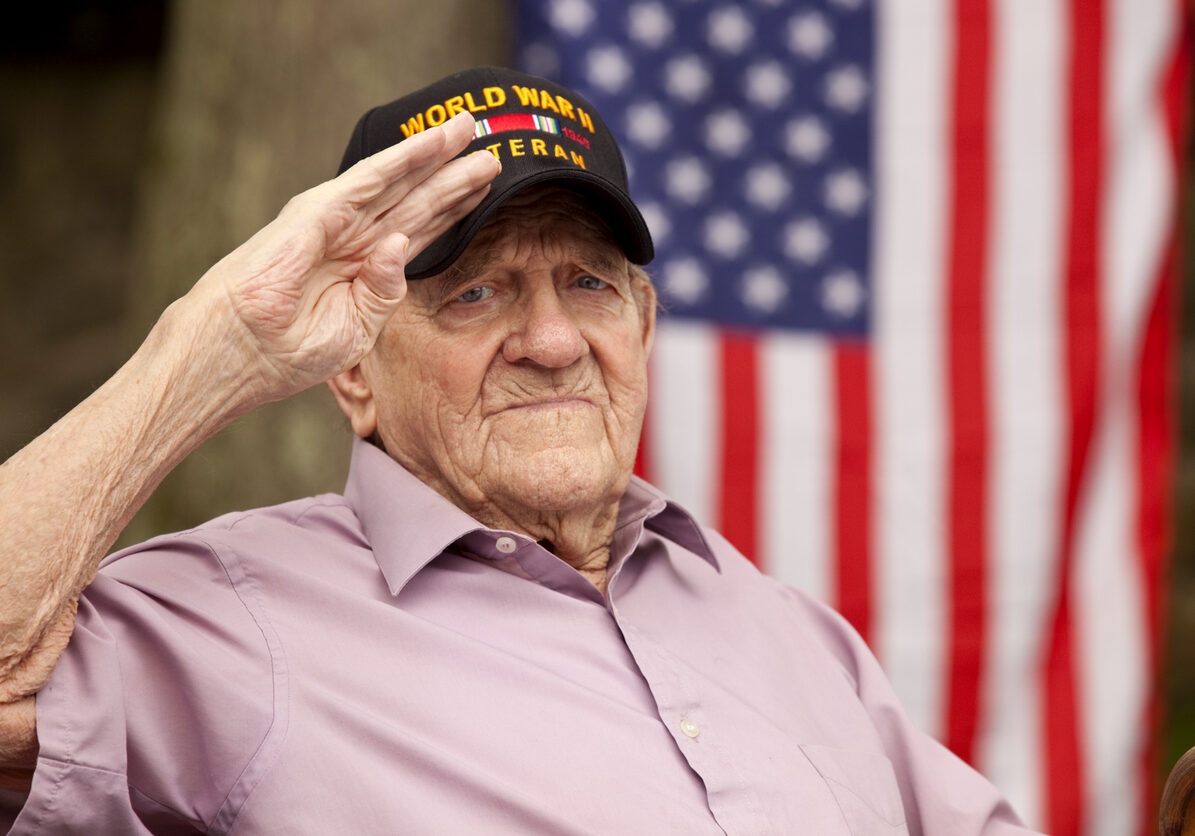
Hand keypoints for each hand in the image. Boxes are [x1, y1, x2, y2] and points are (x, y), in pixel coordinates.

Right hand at [188, 111, 498, 401]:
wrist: (237, 355)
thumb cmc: (286, 352)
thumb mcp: (355, 330)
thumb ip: (385, 292)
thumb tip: (402, 244)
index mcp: (364, 269)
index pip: (419, 230)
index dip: (453, 208)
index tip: (488, 191)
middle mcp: (353, 238)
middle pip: (416, 199)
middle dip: (453, 175)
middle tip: (493, 152)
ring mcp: (334, 222)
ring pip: (396, 181)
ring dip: (433, 154)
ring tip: (467, 128)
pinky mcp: (316, 212)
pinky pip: (366, 180)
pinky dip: (399, 159)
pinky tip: (429, 143)